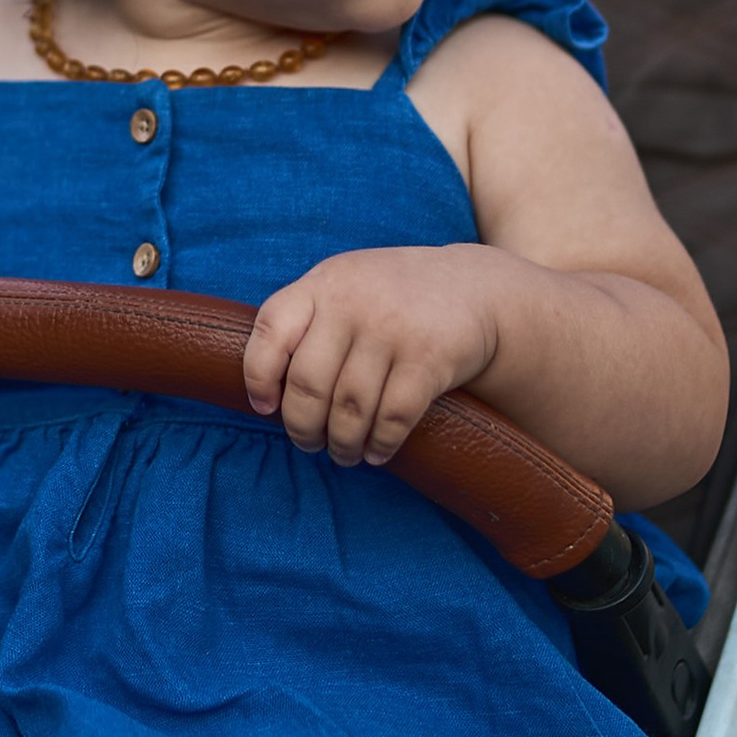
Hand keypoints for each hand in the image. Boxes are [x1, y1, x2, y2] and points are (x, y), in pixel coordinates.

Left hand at [241, 247, 504, 465]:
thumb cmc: (394, 298)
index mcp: (323, 283)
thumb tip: (264, 387)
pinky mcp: (430, 357)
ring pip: (349, 408)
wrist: (477, 288)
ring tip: (342, 454)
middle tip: (308, 443)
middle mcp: (353, 302)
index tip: (264, 407)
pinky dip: (380, 445)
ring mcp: (393, 328)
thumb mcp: (347, 285)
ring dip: (342, 443)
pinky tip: (376, 453)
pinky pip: (393, 417)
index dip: (258, 376)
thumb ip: (309, 318)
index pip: (271, 331)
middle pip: (308, 383)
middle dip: (302, 426)